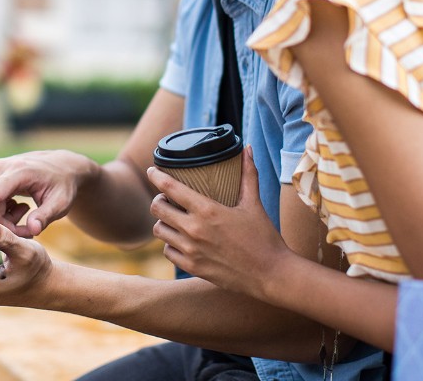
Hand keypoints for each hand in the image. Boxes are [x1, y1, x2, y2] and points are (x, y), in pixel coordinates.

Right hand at [0, 150, 98, 236]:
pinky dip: (0, 213)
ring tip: (26, 215)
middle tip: (31, 230)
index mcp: (19, 171)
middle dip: (7, 226)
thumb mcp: (61, 203)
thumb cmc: (62, 186)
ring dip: (4, 221)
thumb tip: (33, 230)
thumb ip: (46, 216)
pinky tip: (18, 208)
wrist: (60, 168)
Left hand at [147, 147, 291, 298]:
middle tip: (166, 198)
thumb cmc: (263, 237)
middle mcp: (194, 230)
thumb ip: (248, 174)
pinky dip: (170, 243)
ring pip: (159, 230)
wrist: (270, 274)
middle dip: (158, 200)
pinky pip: (167, 251)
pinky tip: (180, 239)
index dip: (156, 176)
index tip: (152, 171)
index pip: (171, 188)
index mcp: (207, 210)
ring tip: (172, 218)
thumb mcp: (254, 203)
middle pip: (157, 209)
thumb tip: (247, 149)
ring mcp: (191, 250)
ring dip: (163, 222)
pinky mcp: (192, 267)